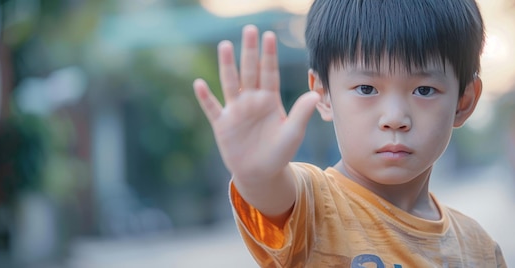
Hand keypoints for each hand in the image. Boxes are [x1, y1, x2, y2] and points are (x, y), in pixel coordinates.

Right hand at [194, 25, 319, 181]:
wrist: (261, 173)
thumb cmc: (279, 153)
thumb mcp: (293, 133)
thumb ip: (301, 114)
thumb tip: (315, 95)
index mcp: (270, 100)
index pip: (270, 72)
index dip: (269, 55)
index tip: (270, 35)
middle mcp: (252, 100)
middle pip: (250, 71)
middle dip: (250, 51)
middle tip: (249, 29)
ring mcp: (236, 110)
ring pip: (231, 83)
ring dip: (227, 65)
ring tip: (225, 45)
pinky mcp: (222, 124)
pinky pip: (212, 108)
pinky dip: (205, 97)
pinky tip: (199, 84)